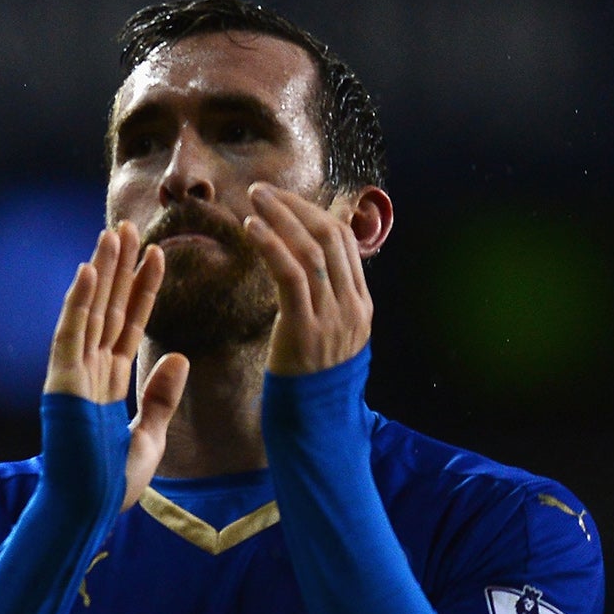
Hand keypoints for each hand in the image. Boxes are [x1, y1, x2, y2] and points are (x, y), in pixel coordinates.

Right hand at [45, 223, 189, 512]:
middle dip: (119, 267)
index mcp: (109, 380)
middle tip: (128, 226)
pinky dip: (77, 302)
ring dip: (101, 271)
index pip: (130, 322)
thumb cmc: (110, 481)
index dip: (142, 288)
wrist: (87, 510)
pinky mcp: (62, 383)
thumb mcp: (150, 434)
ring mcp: (73, 373)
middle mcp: (89, 369)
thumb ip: (161, 396)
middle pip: (108, 307)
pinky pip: (71, 334)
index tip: (156, 254)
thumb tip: (180, 357)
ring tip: (113, 233)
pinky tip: (88, 270)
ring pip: (91, 311)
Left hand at [243, 182, 372, 374]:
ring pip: (311, 250)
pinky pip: (290, 275)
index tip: (284, 199)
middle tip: (262, 190)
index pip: (344, 242)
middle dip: (296, 207)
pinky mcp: (306, 328)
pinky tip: (252, 228)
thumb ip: (323, 302)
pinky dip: (271, 245)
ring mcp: (333, 317)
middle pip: (331, 237)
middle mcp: (352, 306)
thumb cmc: (310, 379)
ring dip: (281, 217)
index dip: (313, 213)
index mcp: (361, 304)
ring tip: (253, 198)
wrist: (314, 423)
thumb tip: (304, 268)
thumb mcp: (328, 336)